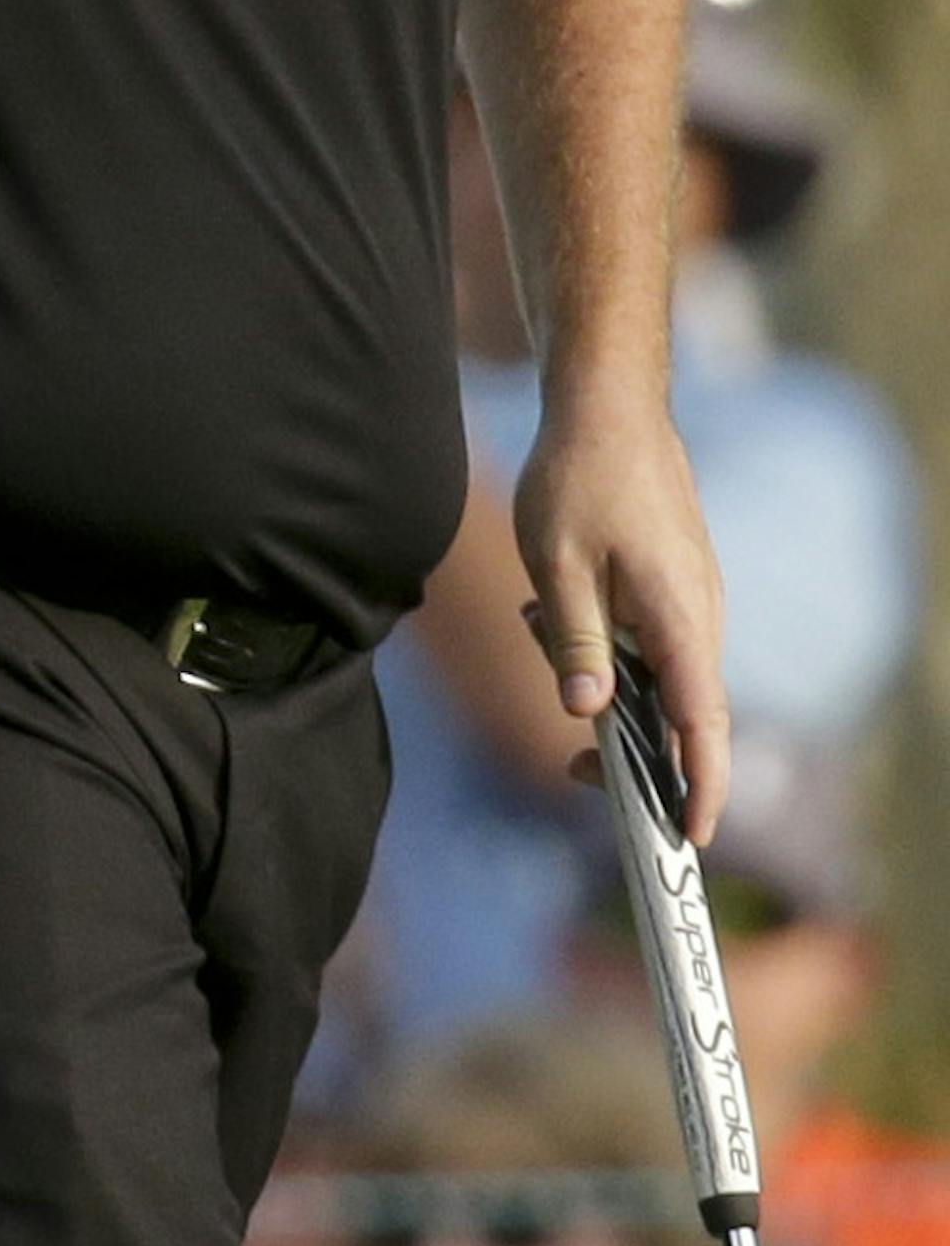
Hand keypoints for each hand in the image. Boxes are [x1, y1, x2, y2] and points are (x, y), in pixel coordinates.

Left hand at [512, 397, 728, 842]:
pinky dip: (609, 649)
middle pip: (687, 717)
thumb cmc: (578, 479)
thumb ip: (574, 641)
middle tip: (573, 769)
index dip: (703, 786)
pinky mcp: (679, 588)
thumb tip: (585, 712)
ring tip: (541, 619)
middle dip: (635, 754)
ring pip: (662, 679)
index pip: (703, 723)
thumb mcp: (556, 564)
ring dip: (607, 684)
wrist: (610, 408)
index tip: (692, 838)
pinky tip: (554, 605)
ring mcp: (695, 602)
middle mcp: (702, 617)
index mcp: (680, 618)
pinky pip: (653, 646)